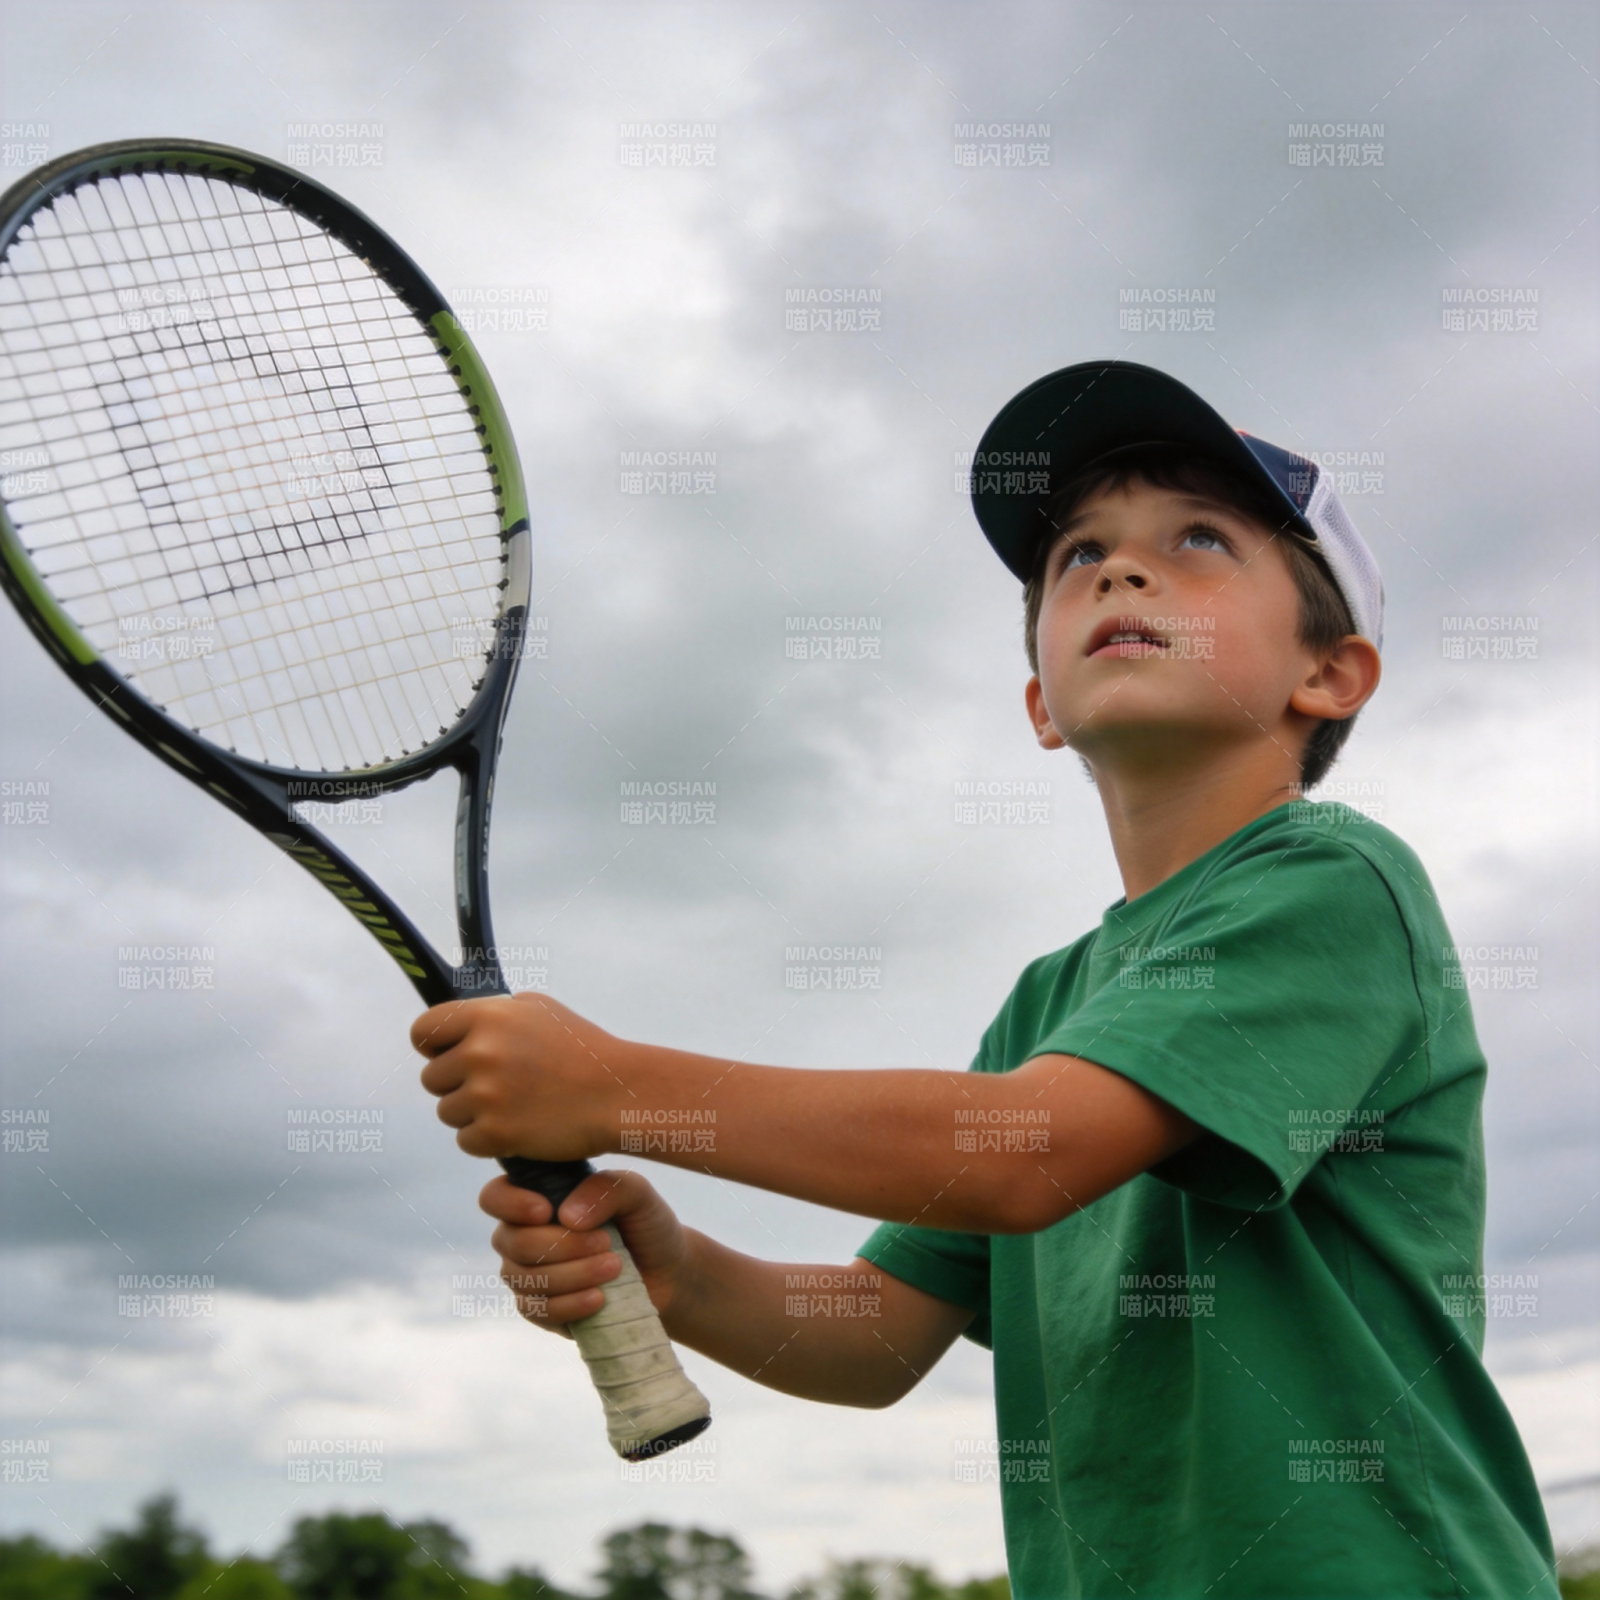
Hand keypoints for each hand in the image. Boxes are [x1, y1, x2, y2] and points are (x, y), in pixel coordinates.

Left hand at [412, 993, 626, 1161]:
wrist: (617, 1093)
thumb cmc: (583, 1050)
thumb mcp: (540, 1009)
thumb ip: (495, 1013)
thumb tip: (460, 1026)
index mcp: (487, 1016)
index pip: (422, 1031)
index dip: (434, 1046)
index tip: (450, 1055)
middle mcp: (480, 1053)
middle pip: (432, 1078)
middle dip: (458, 1084)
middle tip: (497, 1087)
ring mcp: (485, 1095)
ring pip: (448, 1112)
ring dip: (473, 1114)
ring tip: (513, 1107)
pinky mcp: (495, 1134)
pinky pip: (466, 1141)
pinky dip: (488, 1141)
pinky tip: (519, 1127)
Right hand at [480, 1167, 692, 1333]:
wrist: (668, 1273)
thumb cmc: (645, 1224)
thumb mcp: (637, 1194)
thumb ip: (606, 1189)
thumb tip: (567, 1216)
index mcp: (538, 1196)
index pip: (495, 1196)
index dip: (510, 1204)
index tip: (546, 1210)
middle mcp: (524, 1234)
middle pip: (510, 1242)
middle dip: (559, 1245)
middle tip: (606, 1243)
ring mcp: (529, 1275)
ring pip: (522, 1278)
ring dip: (570, 1274)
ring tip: (614, 1267)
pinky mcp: (542, 1310)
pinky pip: (536, 1310)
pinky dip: (568, 1305)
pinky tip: (599, 1299)